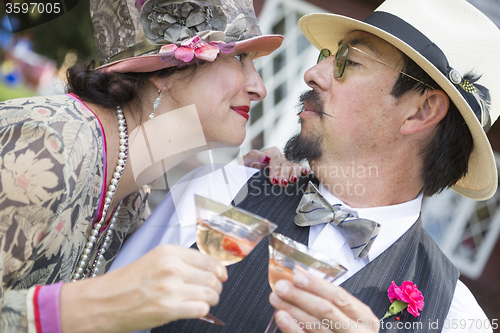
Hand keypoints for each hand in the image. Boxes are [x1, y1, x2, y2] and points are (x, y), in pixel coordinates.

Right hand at [60, 245, 226, 332]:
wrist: (102, 302)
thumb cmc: (126, 283)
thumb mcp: (154, 261)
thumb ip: (181, 262)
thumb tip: (210, 269)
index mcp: (169, 252)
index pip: (208, 259)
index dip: (219, 270)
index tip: (221, 276)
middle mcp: (172, 267)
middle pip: (212, 277)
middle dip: (215, 287)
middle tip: (209, 291)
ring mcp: (171, 288)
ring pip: (210, 293)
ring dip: (210, 300)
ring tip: (201, 301)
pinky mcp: (169, 308)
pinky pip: (201, 309)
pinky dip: (201, 311)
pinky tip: (192, 309)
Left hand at [242, 147, 309, 186]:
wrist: (249, 176)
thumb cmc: (248, 167)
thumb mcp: (246, 161)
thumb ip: (254, 156)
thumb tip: (265, 158)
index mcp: (271, 152)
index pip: (275, 158)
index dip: (275, 169)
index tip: (273, 180)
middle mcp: (281, 157)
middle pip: (286, 163)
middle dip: (284, 174)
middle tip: (282, 184)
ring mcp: (287, 164)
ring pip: (294, 166)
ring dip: (295, 173)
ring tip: (293, 180)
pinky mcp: (292, 171)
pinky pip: (300, 168)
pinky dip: (304, 170)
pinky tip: (306, 172)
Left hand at [269, 270, 378, 332]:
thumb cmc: (349, 330)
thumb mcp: (347, 313)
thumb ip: (326, 295)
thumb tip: (300, 273)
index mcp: (363, 317)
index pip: (339, 296)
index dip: (317, 285)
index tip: (297, 276)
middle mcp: (356, 332)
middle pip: (326, 311)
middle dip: (300, 296)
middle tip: (281, 286)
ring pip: (316, 326)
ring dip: (293, 310)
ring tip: (276, 299)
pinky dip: (293, 328)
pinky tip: (282, 318)